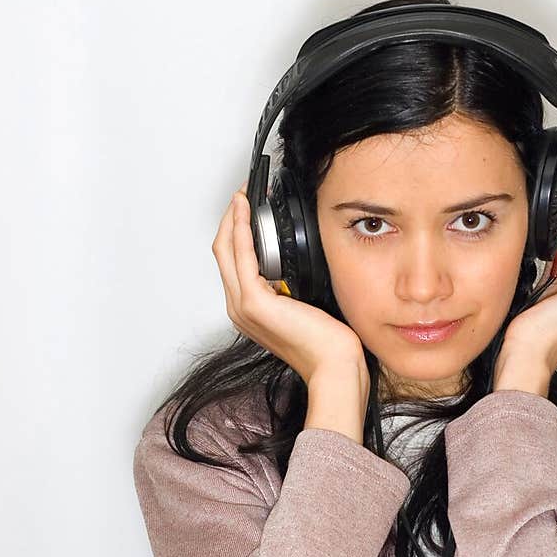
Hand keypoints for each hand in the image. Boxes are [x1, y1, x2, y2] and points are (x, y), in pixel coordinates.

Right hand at [212, 184, 367, 386]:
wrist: (334, 365)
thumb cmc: (326, 343)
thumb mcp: (306, 303)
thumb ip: (292, 283)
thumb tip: (297, 258)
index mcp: (250, 309)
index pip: (233, 261)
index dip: (237, 230)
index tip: (249, 206)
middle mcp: (239, 308)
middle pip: (223, 252)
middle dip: (230, 218)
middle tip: (244, 192)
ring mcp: (243, 306)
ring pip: (225, 249)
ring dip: (232, 218)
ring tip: (243, 194)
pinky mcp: (254, 302)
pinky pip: (241, 255)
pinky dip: (240, 229)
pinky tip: (245, 210)